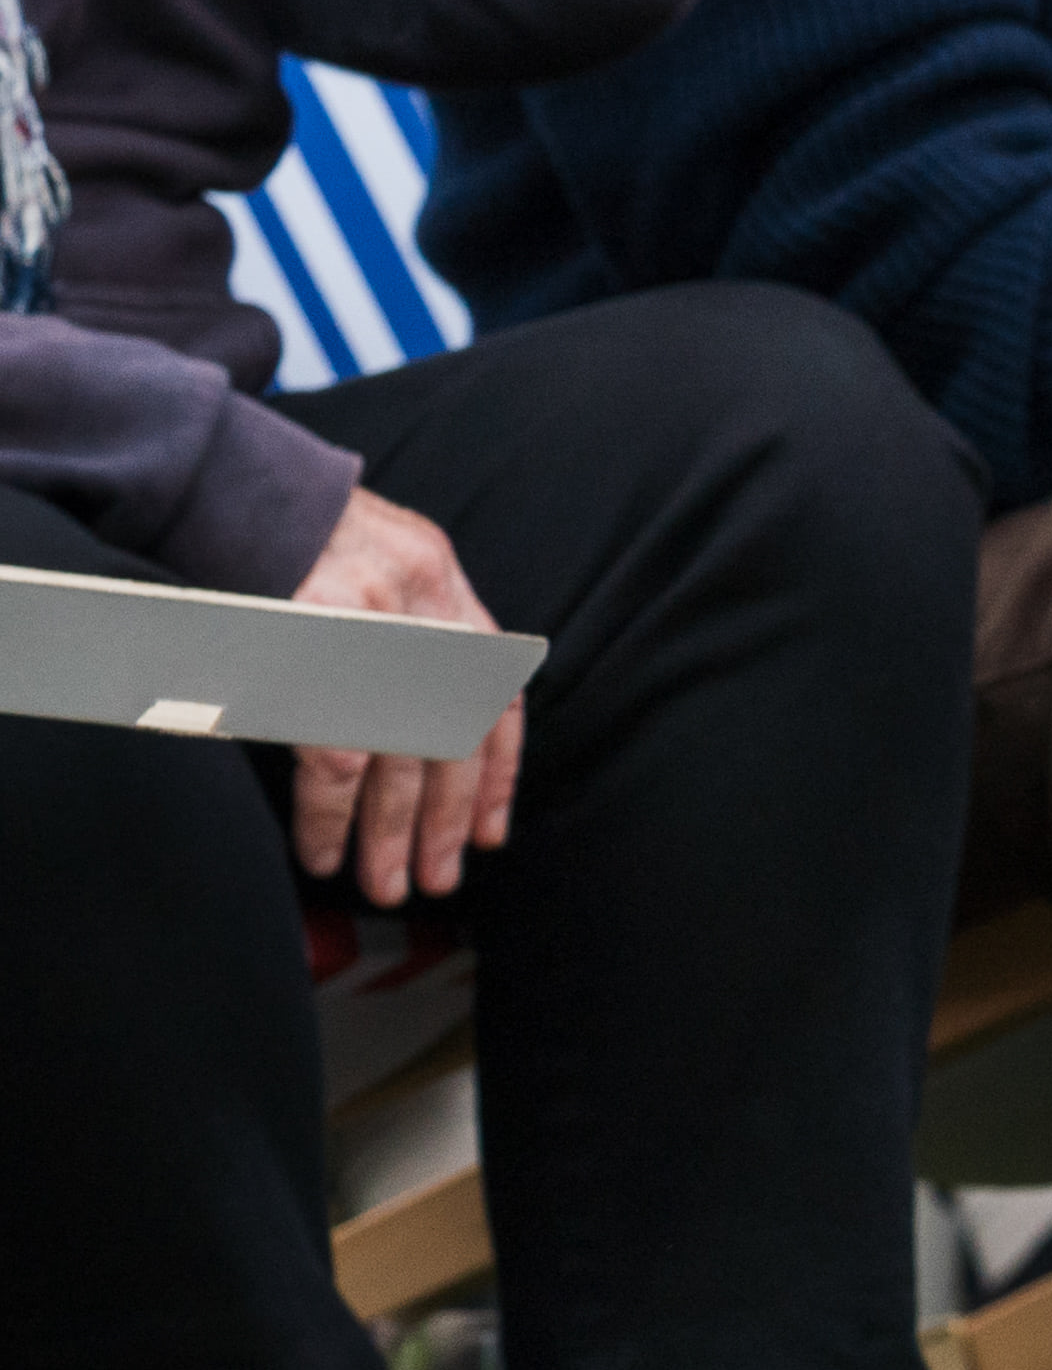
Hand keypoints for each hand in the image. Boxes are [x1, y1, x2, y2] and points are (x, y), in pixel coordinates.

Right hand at [282, 483, 521, 905]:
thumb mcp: (388, 566)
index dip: (494, 777)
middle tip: (434, 883)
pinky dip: (329, 813)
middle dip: (439, 823)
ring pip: (396, 763)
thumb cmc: (301, 535)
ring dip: (386, 834)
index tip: (489, 833)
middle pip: (450, 745)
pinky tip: (323, 849)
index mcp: (450, 597)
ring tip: (380, 884)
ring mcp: (378, 639)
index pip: (496, 704)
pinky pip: (335, 757)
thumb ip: (417, 633)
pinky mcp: (321, 659)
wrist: (236, 484)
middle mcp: (429, 619)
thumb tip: (428, 727)